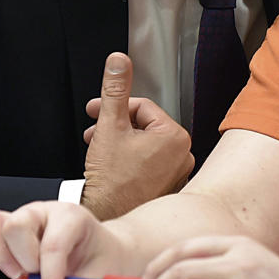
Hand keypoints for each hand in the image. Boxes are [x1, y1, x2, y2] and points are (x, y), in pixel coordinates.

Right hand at [0, 201, 121, 278]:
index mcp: (69, 215)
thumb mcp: (95, 274)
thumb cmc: (95, 256)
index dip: (51, 276)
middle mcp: (42, 211)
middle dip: (26, 261)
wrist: (97, 251)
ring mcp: (21, 219)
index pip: (52, 243)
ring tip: (18, 272)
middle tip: (39, 277)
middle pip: (16, 226)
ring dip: (1, 256)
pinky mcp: (5, 235)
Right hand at [82, 53, 193, 220]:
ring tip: (99, 150)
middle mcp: (183, 155)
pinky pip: (147, 163)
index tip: (95, 111)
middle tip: (94, 131)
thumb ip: (115, 90)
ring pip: (143, 144)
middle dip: (115, 125)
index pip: (142, 107)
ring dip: (119, 141)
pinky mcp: (166, 187)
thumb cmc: (111, 180)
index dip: (114, 107)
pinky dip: (129, 159)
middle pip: (143, 125)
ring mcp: (176, 173)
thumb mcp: (109, 126)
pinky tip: (112, 166)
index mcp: (176, 137)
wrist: (106, 218)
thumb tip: (119, 61)